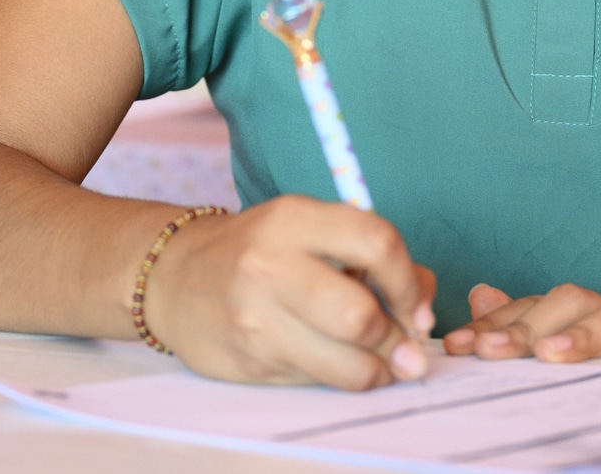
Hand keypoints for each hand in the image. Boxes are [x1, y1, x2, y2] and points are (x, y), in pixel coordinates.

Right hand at [145, 194, 436, 389]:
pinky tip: (340, 363)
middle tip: (407, 346)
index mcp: (294, 219)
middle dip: (396, 339)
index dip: (409, 281)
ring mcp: (254, 318)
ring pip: (342, 363)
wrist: (177, 277)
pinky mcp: (248, 361)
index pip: (376, 243)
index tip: (417, 304)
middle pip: (358, 316)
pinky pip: (316, 380)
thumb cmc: (264, 249)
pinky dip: (341, 378)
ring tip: (385, 364)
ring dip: (378, 371)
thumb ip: (373, 256)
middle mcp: (269, 265)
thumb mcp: (313, 228)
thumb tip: (422, 310)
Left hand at [443, 282, 600, 361]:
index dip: (495, 326)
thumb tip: (481, 294)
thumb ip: (520, 330)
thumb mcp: (558, 363)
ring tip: (553, 355)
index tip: (459, 347)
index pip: (531, 309)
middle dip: (528, 328)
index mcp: (576, 317)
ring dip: (585, 332)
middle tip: (493, 351)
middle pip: (570, 302)